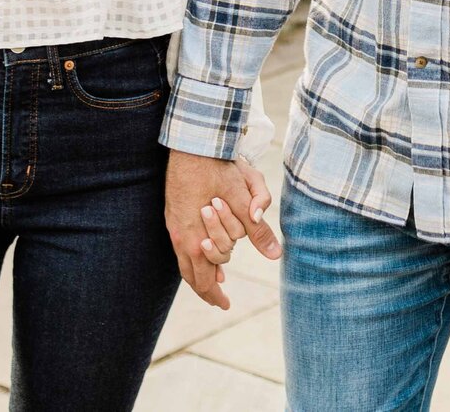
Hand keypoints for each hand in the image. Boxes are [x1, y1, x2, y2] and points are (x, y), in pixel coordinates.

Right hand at [164, 151, 281, 307]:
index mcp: (196, 236)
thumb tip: (276, 255)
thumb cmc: (220, 167)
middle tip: (220, 299)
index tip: (226, 305)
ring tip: (214, 281)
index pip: (204, 278)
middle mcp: (181, 235)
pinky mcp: (173, 214)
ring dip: (199, 274)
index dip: (215, 294)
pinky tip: (204, 251)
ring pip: (183, 261)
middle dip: (207, 288)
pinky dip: (193, 256)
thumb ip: (258, 229)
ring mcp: (174, 225)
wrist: (194, 144)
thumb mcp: (245, 198)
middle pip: (191, 275)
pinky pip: (181, 245)